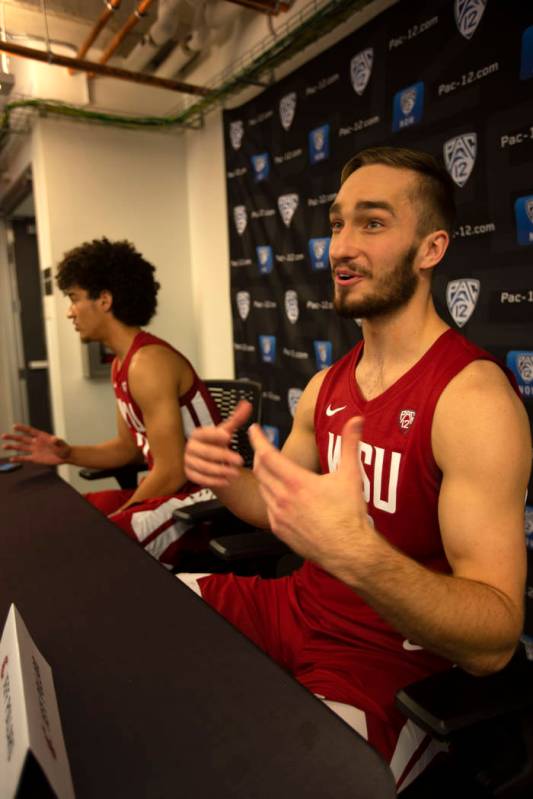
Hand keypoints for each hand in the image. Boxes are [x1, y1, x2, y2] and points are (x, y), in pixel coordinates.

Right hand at [1, 424, 70, 464]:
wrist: (65, 456)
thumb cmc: (64, 448)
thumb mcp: (62, 444)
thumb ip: (57, 441)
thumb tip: (54, 438)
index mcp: (41, 436)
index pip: (30, 431)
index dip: (22, 429)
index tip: (14, 426)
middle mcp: (36, 442)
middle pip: (22, 439)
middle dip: (13, 437)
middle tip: (3, 436)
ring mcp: (35, 450)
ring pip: (21, 448)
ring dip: (13, 447)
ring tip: (4, 446)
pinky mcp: (35, 458)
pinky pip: (25, 458)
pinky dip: (18, 458)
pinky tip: (11, 459)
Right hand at [184, 400, 251, 487]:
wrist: (209, 460)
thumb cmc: (217, 444)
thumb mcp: (227, 431)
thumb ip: (237, 418)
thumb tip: (246, 404)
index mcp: (198, 434)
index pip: (204, 433)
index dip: (215, 435)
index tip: (228, 437)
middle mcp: (191, 447)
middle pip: (206, 452)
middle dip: (224, 457)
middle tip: (239, 460)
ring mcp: (188, 461)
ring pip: (203, 467)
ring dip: (220, 471)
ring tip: (235, 473)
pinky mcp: (189, 474)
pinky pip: (200, 479)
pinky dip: (214, 481)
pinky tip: (226, 481)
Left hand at [248, 416, 373, 577]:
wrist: (347, 550)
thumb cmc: (349, 514)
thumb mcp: (351, 475)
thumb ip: (350, 444)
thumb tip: (356, 420)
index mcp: (297, 482)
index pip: (268, 455)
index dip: (258, 440)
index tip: (253, 429)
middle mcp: (282, 498)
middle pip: (260, 470)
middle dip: (259, 455)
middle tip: (263, 447)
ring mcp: (278, 516)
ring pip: (263, 489)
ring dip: (263, 476)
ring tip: (270, 468)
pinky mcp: (279, 530)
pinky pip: (268, 508)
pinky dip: (269, 496)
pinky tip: (279, 495)